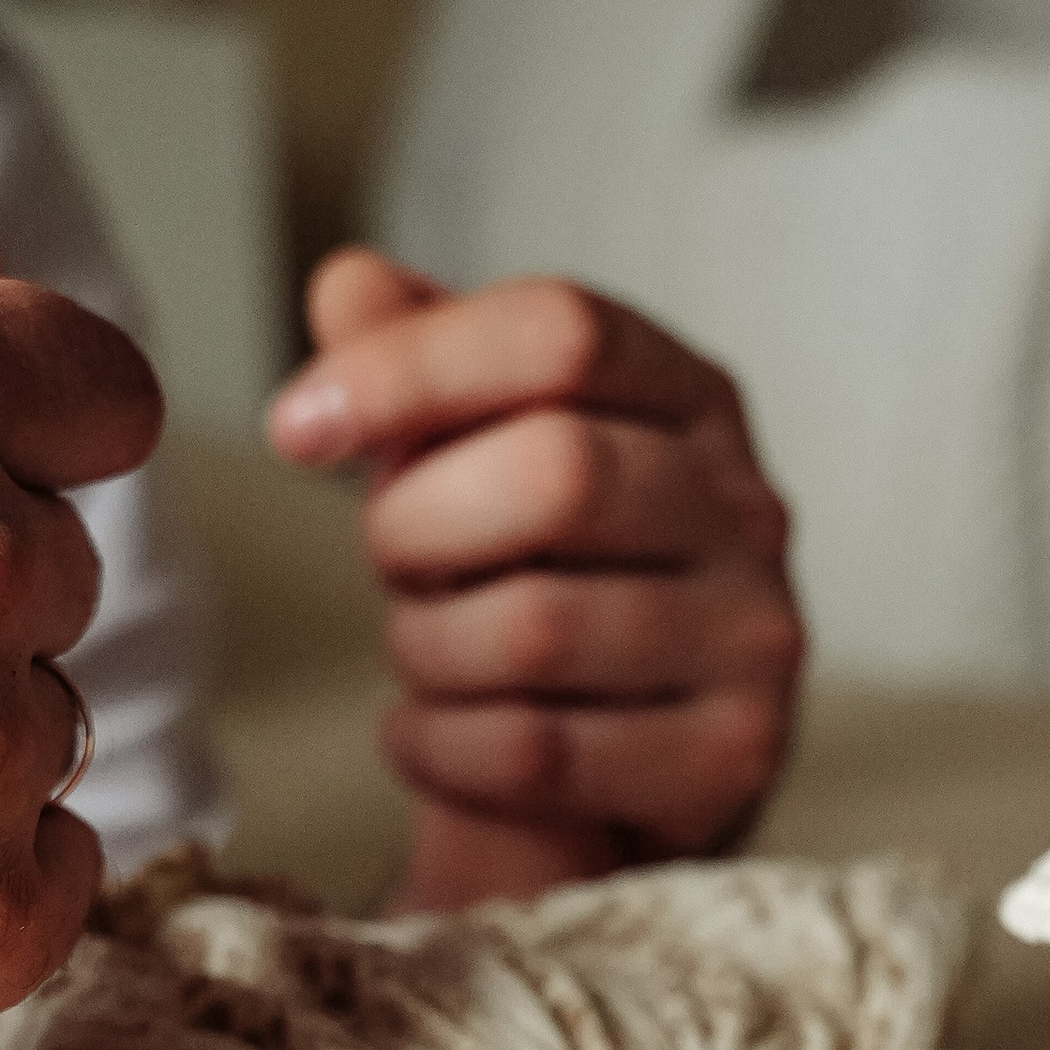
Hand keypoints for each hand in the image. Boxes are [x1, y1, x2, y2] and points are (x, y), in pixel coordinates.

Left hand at [270, 251, 801, 913]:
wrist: (631, 764)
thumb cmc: (548, 584)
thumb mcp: (481, 457)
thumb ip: (421, 366)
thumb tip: (349, 285)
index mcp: (688, 395)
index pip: (560, 332)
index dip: (411, 367)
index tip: (295, 428)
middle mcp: (744, 504)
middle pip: (557, 473)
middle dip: (419, 527)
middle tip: (392, 567)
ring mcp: (754, 634)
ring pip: (534, 627)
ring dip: (426, 650)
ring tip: (426, 658)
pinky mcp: (732, 756)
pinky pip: (535, 750)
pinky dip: (439, 747)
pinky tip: (432, 736)